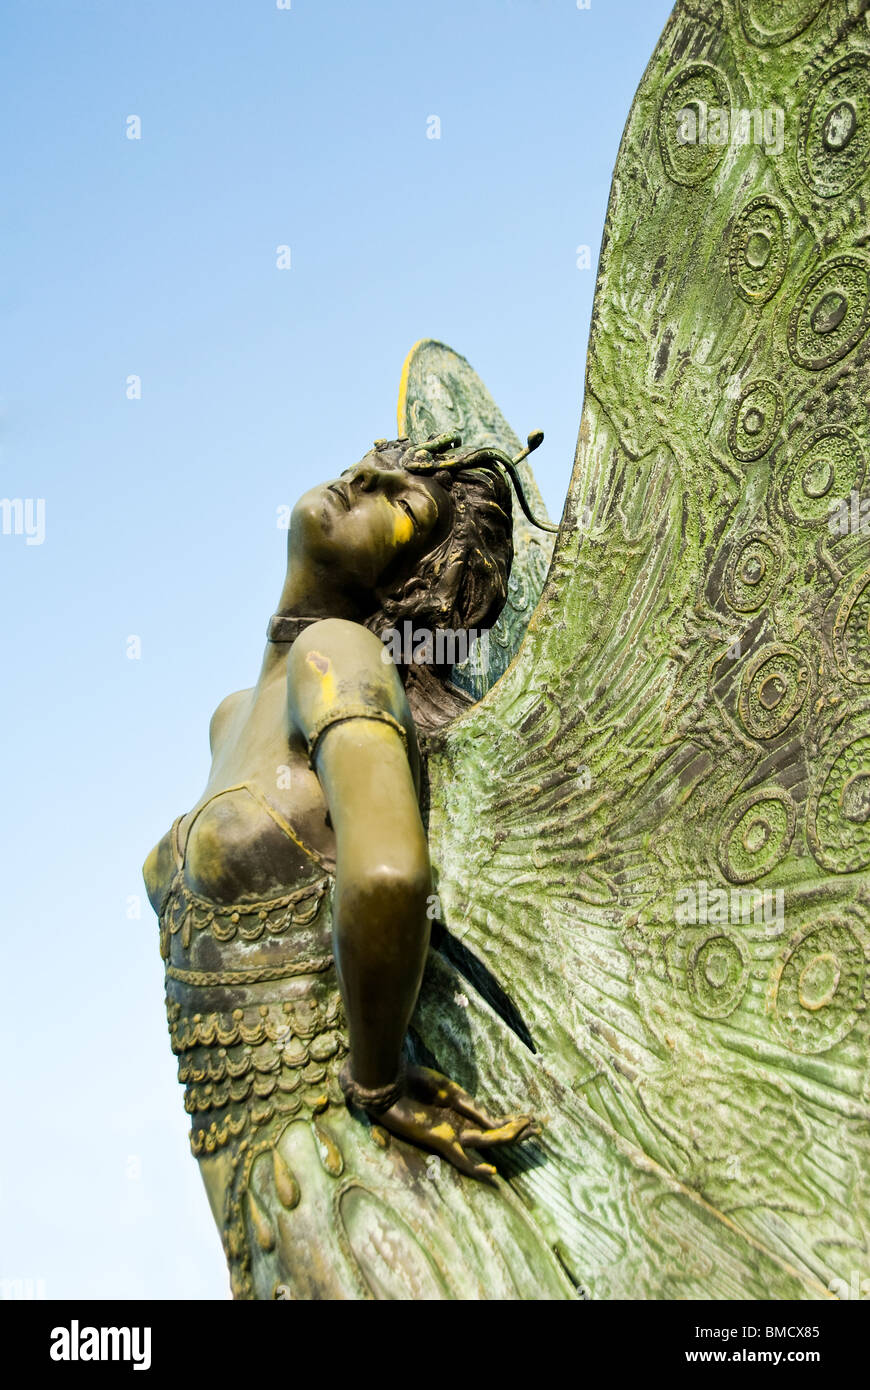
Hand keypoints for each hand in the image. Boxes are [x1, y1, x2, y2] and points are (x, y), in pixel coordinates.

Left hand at [373, 1064, 535, 1179]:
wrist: (386, 1081)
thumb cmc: (412, 1081)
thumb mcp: (448, 1090)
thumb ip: (471, 1107)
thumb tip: (494, 1122)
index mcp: (457, 1112)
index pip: (489, 1120)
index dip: (509, 1121)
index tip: (529, 1117)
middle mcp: (456, 1126)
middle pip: (491, 1134)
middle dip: (515, 1131)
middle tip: (539, 1129)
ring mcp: (448, 1134)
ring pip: (483, 1144)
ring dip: (506, 1141)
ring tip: (529, 1136)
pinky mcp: (438, 1140)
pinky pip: (460, 1159)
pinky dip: (476, 1167)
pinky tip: (493, 1172)